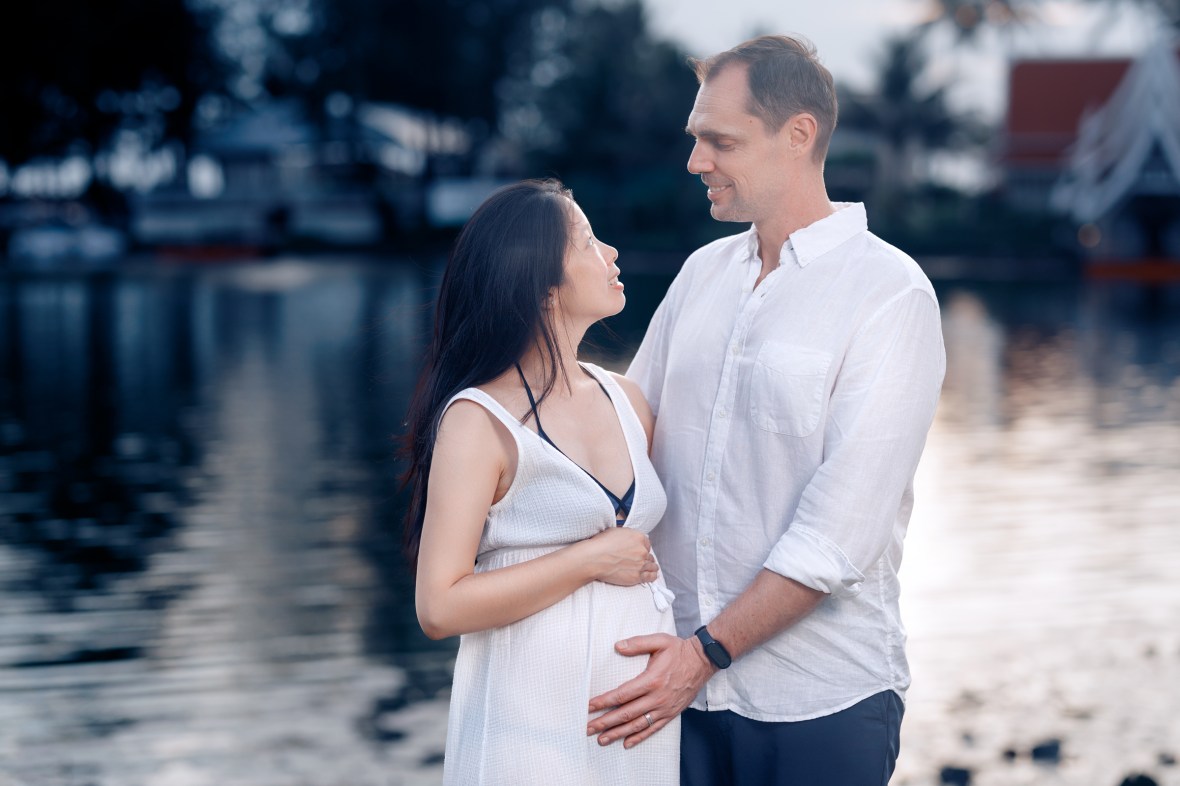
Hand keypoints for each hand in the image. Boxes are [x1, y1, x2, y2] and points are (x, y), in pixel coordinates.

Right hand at [581, 528, 657, 586]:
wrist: (594, 559)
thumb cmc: (601, 544)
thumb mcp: (616, 531)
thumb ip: (628, 535)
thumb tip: (629, 539)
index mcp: (639, 537)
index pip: (647, 544)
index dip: (643, 548)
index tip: (639, 551)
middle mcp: (642, 551)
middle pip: (649, 555)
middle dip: (645, 558)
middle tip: (640, 560)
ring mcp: (641, 564)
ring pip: (652, 566)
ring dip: (650, 567)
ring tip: (648, 568)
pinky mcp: (637, 576)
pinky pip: (650, 577)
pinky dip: (652, 576)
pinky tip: (651, 576)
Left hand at [586, 633, 713, 747]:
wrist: (703, 661)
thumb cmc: (679, 650)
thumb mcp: (659, 641)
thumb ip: (637, 643)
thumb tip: (617, 646)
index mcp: (651, 680)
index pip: (622, 695)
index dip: (604, 702)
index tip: (589, 707)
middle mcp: (657, 698)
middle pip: (626, 714)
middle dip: (605, 722)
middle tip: (588, 728)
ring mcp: (664, 708)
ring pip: (637, 725)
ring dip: (618, 733)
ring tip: (602, 739)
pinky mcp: (671, 714)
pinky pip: (653, 729)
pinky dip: (639, 737)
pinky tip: (626, 743)